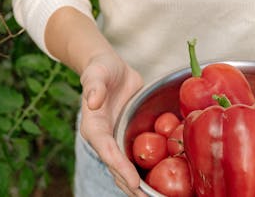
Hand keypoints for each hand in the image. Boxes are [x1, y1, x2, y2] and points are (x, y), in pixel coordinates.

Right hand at [78, 51, 145, 195]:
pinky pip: (136, 156)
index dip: (120, 168)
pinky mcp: (128, 136)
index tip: (133, 181)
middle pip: (117, 167)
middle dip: (131, 185)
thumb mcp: (96, 73)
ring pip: (126, 167)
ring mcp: (117, 139)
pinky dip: (146, 170)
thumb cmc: (100, 69)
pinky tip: (161, 181)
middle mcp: (104, 139)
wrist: (110, 68)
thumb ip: (94, 86)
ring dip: (138, 185)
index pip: (107, 151)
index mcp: (94, 128)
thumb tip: (93, 101)